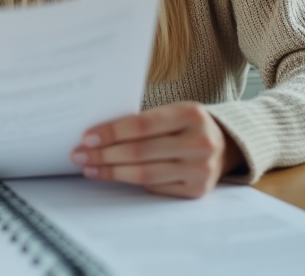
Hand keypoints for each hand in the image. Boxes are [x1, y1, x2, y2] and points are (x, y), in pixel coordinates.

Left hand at [70, 102, 243, 197]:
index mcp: (192, 114)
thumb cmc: (186, 125)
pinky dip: (131, 182)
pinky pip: (155, 187)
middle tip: (79, 155)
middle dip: (103, 154)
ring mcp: (201, 169)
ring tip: (89, 168)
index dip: (111, 132)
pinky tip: (112, 176)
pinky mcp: (197, 191)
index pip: (142, 125)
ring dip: (111, 172)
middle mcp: (200, 142)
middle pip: (140, 152)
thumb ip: (143, 121)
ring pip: (144, 174)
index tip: (87, 136)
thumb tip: (97, 134)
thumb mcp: (173, 112)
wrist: (225, 145)